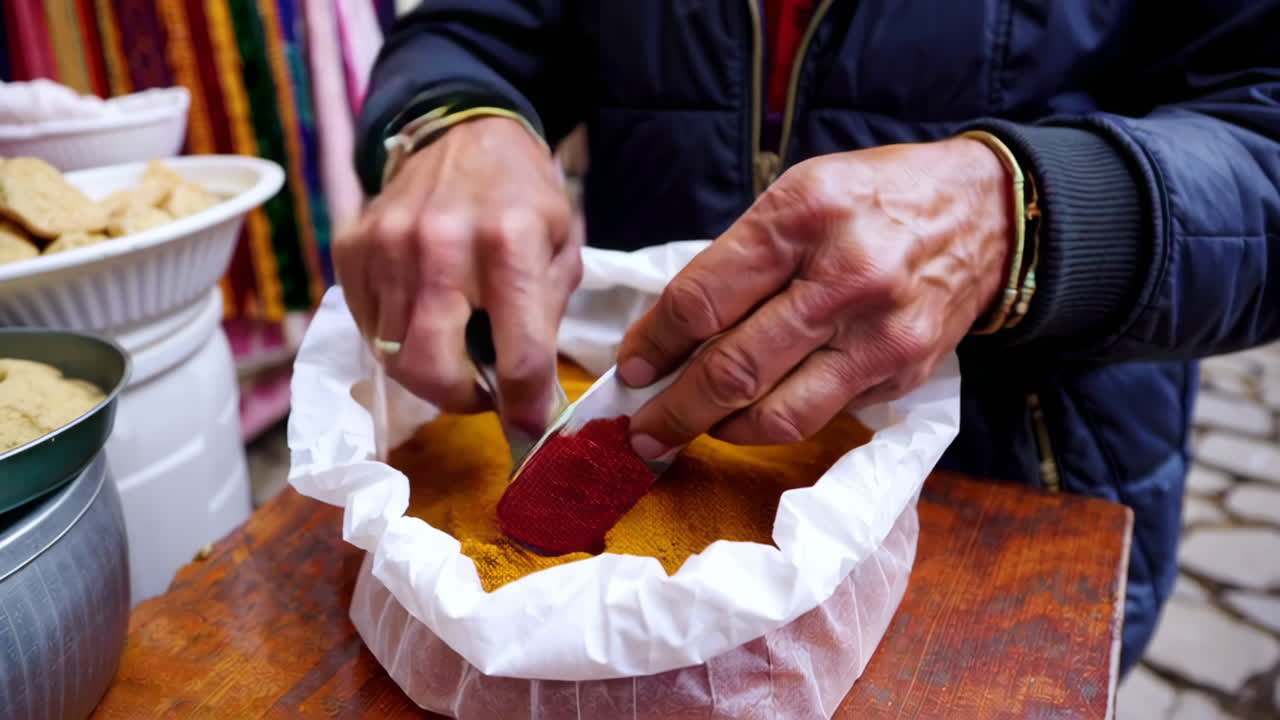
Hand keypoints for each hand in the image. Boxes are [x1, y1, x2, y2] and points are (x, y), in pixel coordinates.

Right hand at [334, 117, 582, 432]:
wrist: (461, 130)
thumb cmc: (521, 197)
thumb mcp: (561, 246)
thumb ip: (546, 317)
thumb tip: (531, 398)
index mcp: (510, 243)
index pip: (518, 353)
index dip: (525, 405)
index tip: (527, 424)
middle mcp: (440, 243)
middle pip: (429, 365)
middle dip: (457, 398)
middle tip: (479, 393)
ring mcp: (386, 244)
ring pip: (391, 353)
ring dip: (426, 369)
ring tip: (453, 348)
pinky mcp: (351, 245)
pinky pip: (365, 325)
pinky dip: (393, 338)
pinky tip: (422, 316)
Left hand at [617, 137, 1013, 456]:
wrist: (986, 215)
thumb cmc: (876, 198)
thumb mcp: (800, 193)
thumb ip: (739, 258)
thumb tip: (669, 331)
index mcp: (805, 216)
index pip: (704, 299)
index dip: (655, 342)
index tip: (632, 366)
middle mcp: (845, 278)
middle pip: (734, 368)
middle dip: (673, 410)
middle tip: (641, 429)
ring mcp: (879, 335)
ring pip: (778, 414)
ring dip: (720, 430)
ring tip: (692, 428)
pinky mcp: (901, 374)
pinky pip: (822, 416)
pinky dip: (775, 422)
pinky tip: (752, 414)